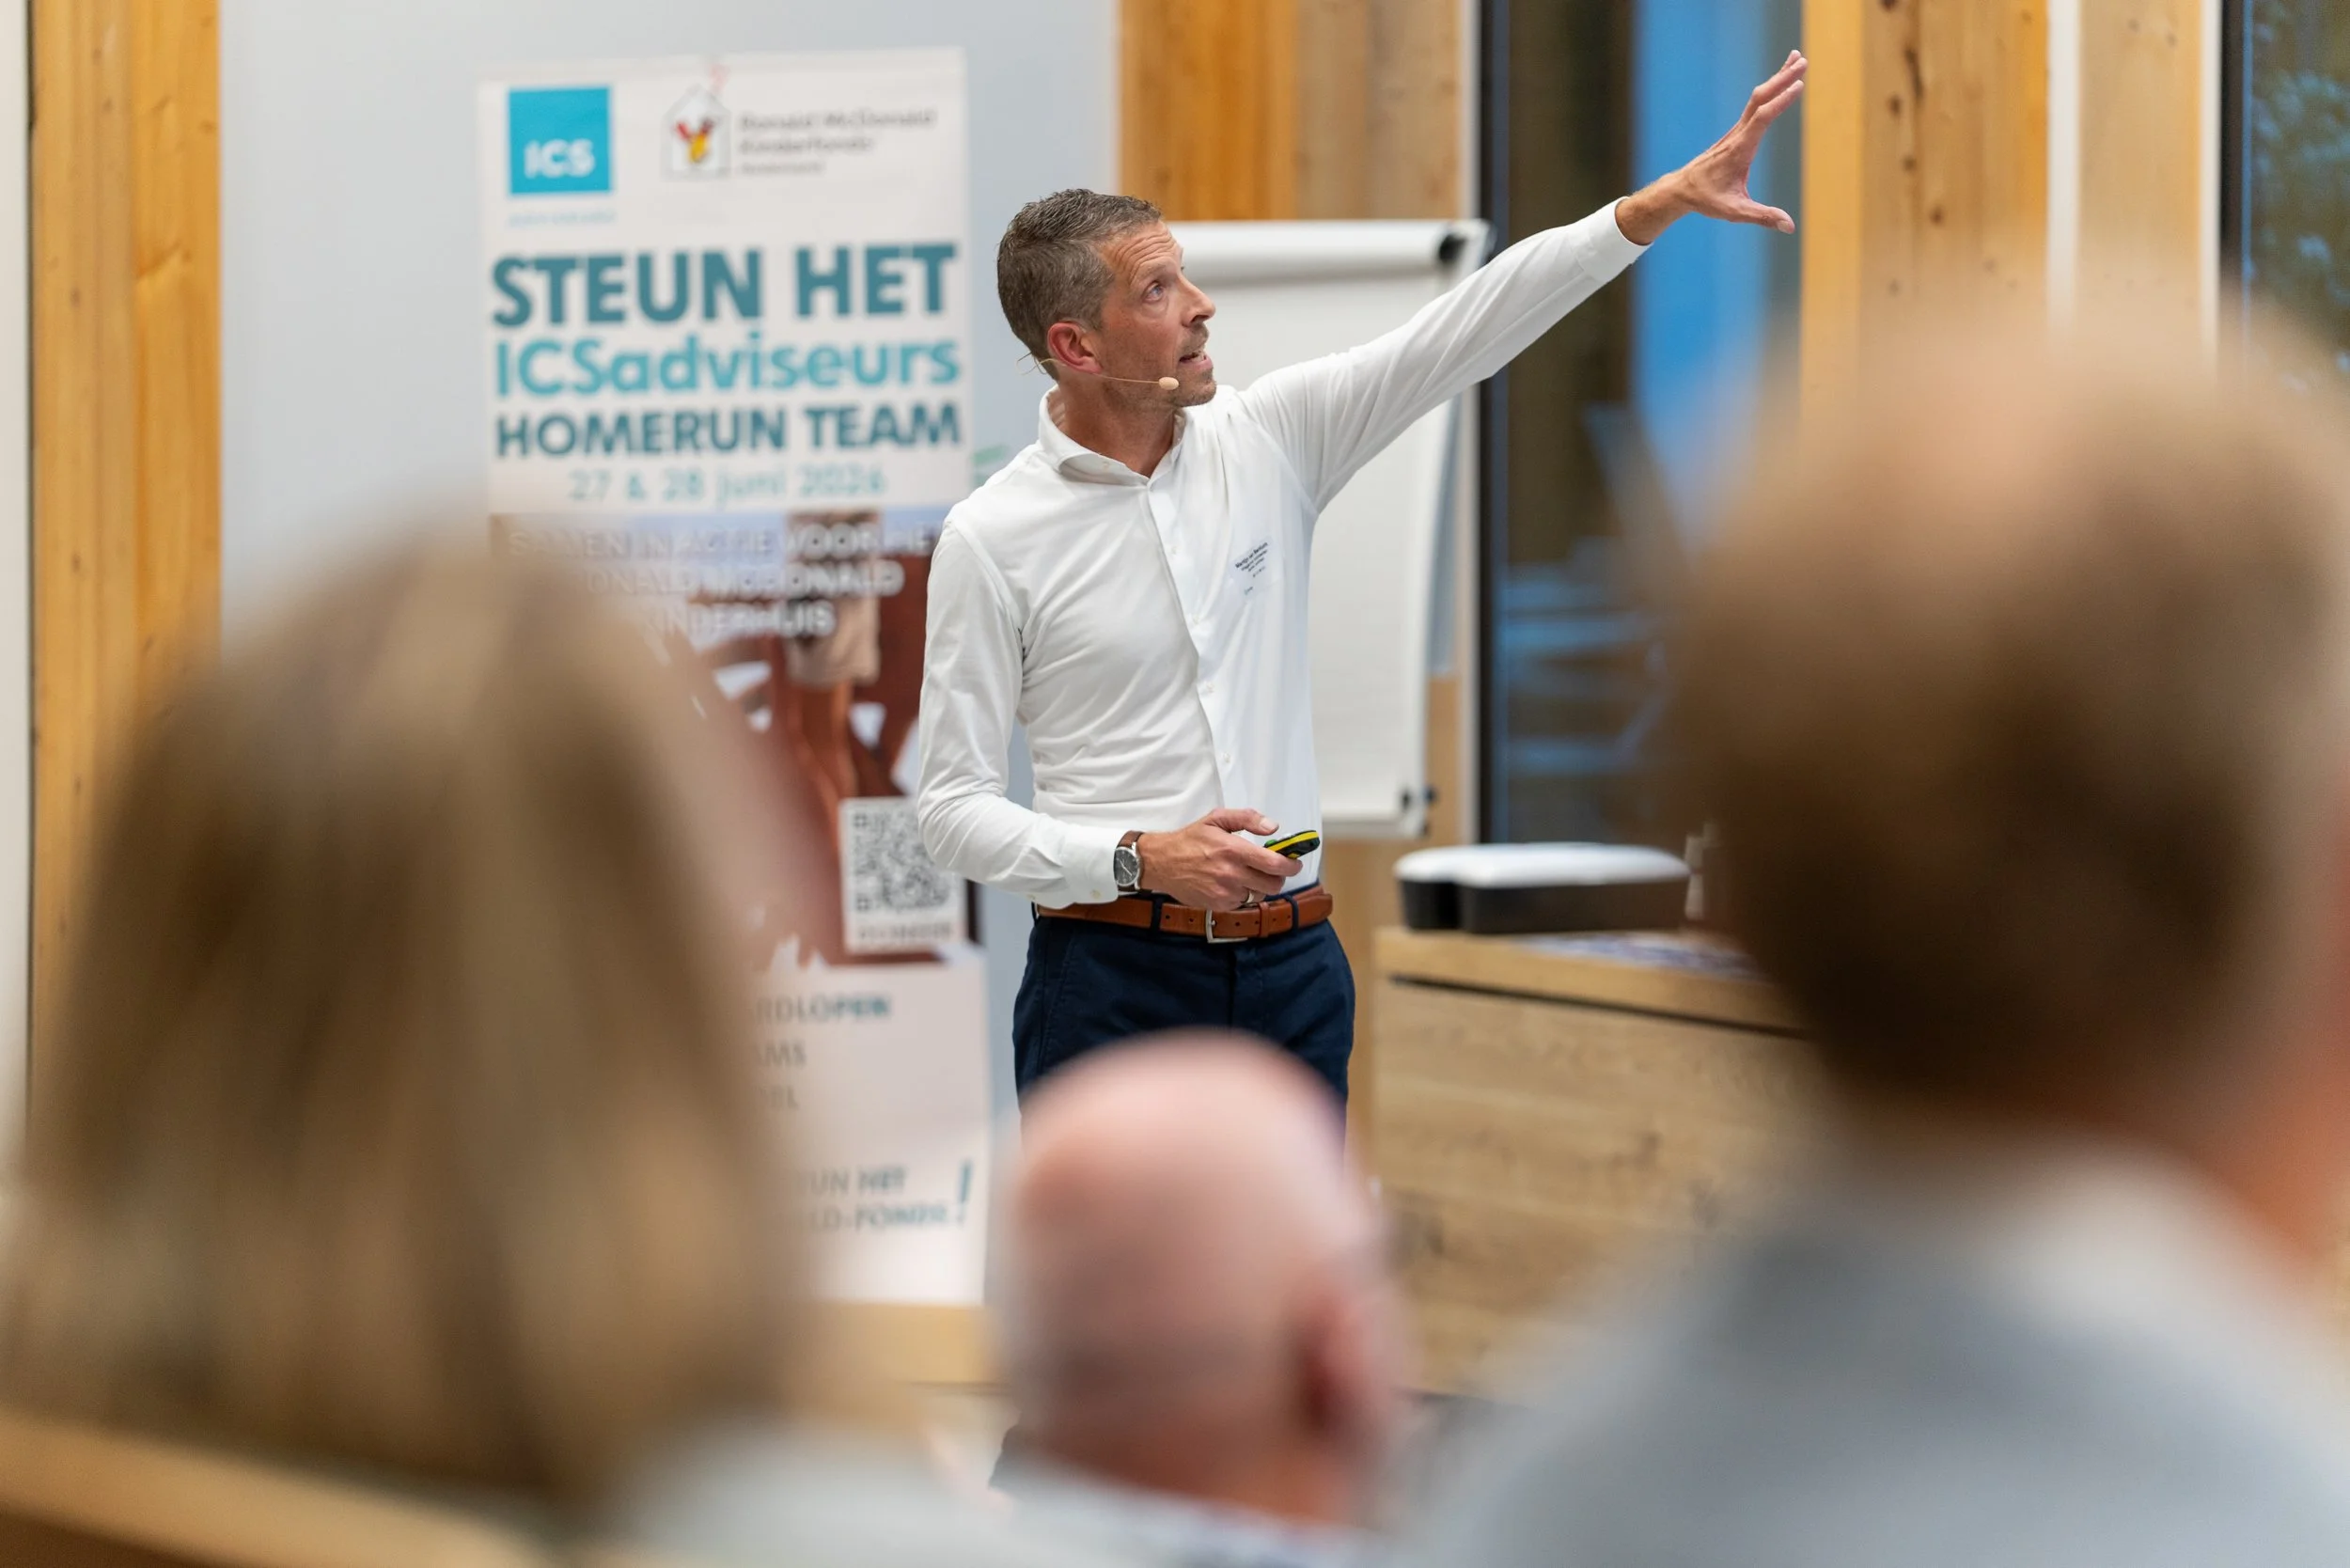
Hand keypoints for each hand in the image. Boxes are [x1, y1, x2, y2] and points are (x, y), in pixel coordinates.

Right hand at [1136, 808, 1303, 911]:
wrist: (1161, 863)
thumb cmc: (1190, 839)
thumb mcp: (1217, 818)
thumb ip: (1248, 818)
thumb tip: (1273, 828)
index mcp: (1234, 850)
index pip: (1275, 864)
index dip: (1291, 865)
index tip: (1294, 862)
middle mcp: (1231, 874)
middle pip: (1273, 885)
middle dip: (1278, 877)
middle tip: (1272, 869)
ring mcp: (1225, 892)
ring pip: (1259, 895)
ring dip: (1259, 886)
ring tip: (1247, 875)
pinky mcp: (1218, 905)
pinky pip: (1242, 902)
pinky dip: (1242, 894)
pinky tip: (1231, 883)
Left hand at [1615, 51, 1805, 244]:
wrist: (1681, 190)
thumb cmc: (1707, 200)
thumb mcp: (1735, 212)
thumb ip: (1762, 216)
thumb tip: (1789, 226)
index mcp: (1740, 149)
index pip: (1763, 118)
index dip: (1781, 101)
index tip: (1799, 84)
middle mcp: (1738, 135)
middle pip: (1761, 99)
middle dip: (1782, 78)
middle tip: (1804, 60)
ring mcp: (1736, 131)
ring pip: (1758, 98)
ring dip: (1778, 77)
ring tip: (1797, 58)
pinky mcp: (1737, 132)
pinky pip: (1755, 105)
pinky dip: (1770, 89)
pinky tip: (1780, 80)